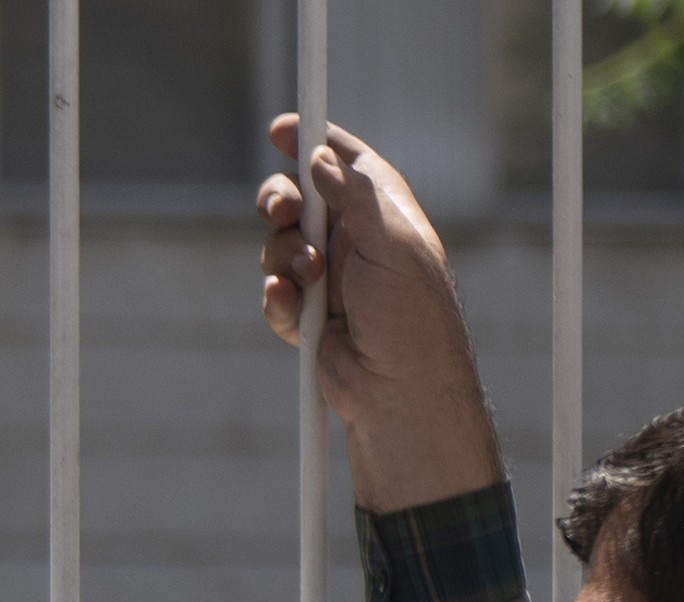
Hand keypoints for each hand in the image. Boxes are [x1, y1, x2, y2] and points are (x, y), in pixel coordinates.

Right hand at [259, 117, 507, 512]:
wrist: (397, 390)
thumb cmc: (411, 317)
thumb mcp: (393, 244)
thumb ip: (356, 196)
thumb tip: (321, 158)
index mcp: (381, 211)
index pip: (343, 162)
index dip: (312, 142)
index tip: (283, 129)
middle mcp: (351, 238)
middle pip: (296, 199)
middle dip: (280, 203)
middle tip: (284, 214)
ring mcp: (325, 277)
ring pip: (276, 246)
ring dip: (282, 260)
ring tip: (308, 282)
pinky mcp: (304, 313)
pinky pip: (272, 293)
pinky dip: (278, 301)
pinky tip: (295, 313)